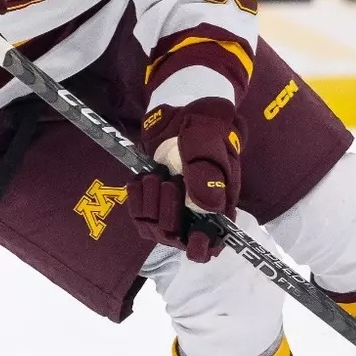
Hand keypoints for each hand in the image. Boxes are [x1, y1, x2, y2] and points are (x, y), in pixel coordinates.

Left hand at [129, 98, 241, 262]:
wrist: (182, 109)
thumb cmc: (205, 126)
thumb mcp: (209, 145)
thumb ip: (208, 175)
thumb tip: (208, 209)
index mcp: (219, 205)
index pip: (210, 244)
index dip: (200, 246)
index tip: (193, 233)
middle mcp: (195, 213)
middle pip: (177, 239)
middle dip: (169, 213)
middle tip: (171, 182)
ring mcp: (172, 208)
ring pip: (154, 230)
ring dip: (151, 203)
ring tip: (156, 175)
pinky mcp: (152, 200)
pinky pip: (138, 216)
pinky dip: (136, 198)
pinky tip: (142, 178)